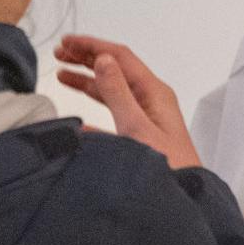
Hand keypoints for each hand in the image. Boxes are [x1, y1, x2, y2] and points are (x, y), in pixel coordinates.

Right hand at [54, 35, 203, 168]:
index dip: (92, 46)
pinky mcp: (140, 136)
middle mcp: (151, 100)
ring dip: (87, 80)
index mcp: (153, 92)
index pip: (120, 57)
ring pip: (112, 91)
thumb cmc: (167, 167)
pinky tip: (78, 119)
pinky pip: (113, 116)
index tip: (67, 43)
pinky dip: (94, 112)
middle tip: (59, 53)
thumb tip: (103, 60)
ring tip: (62, 74)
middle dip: (87, 58)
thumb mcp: (137, 127)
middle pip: (115, 69)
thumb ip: (118, 93)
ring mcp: (146, 118)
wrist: (183, 202)